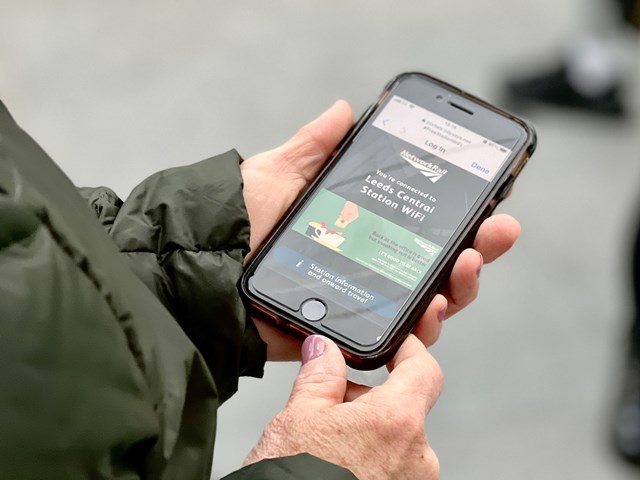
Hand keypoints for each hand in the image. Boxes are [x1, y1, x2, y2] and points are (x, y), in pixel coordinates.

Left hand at [241, 101, 520, 358]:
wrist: (202, 270)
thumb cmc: (235, 223)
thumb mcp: (279, 173)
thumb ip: (315, 146)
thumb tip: (344, 109)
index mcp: (357, 229)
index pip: (420, 224)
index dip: (459, 215)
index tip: (491, 201)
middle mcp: (366, 266)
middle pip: (436, 266)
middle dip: (476, 251)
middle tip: (494, 233)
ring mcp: (359, 303)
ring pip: (428, 304)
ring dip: (460, 287)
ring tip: (466, 265)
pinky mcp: (347, 335)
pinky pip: (396, 339)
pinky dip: (423, 327)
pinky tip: (434, 307)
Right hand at [243, 334, 442, 478]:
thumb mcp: (297, 418)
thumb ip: (319, 375)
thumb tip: (324, 350)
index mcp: (395, 422)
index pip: (424, 369)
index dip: (411, 350)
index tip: (400, 345)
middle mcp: (416, 456)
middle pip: (402, 407)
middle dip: (369, 401)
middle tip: (332, 409)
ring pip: (395, 439)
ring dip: (368, 433)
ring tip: (328, 447)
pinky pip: (394, 467)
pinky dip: (371, 460)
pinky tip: (339, 466)